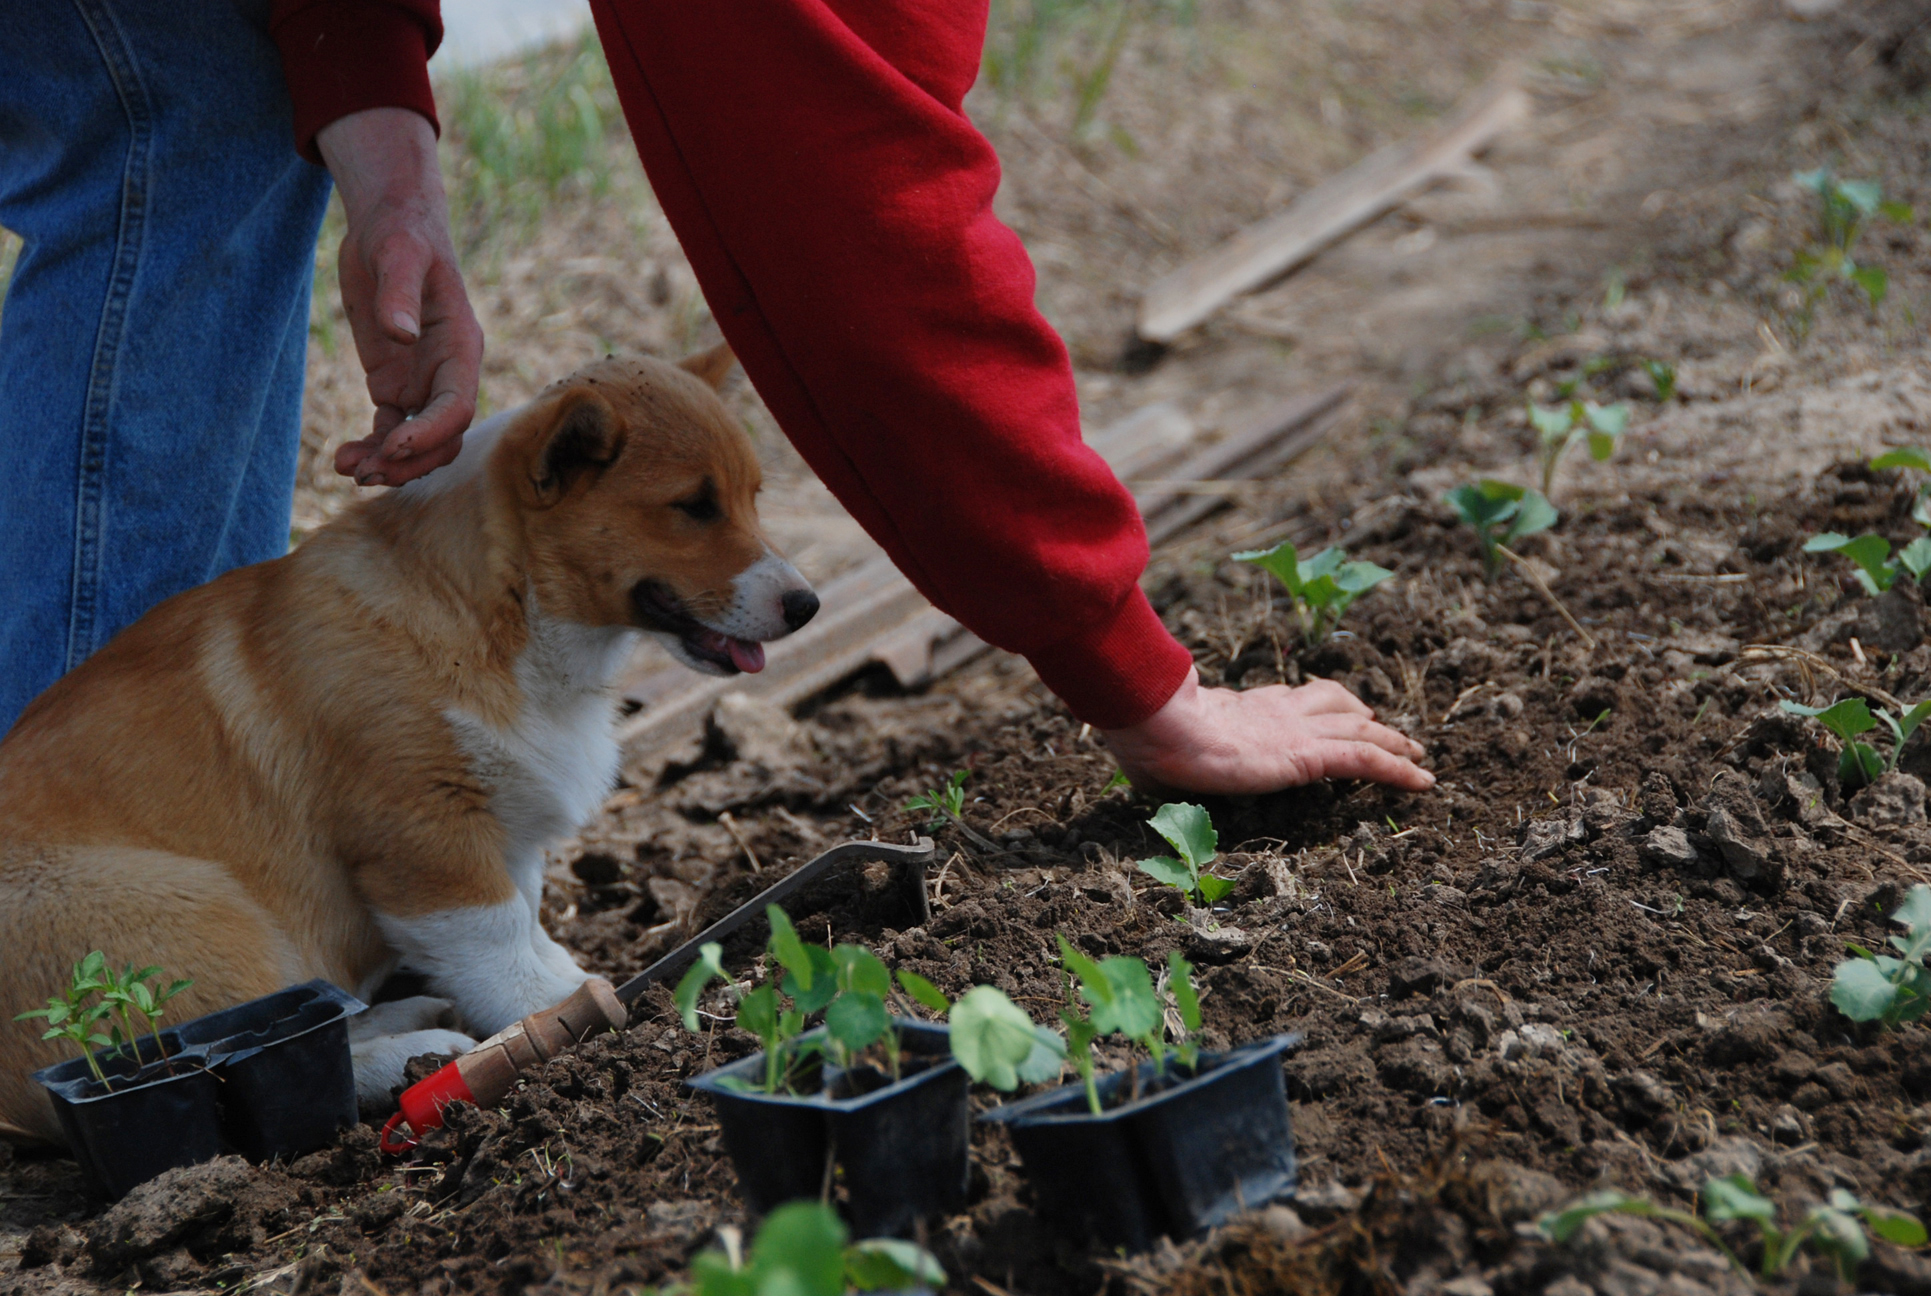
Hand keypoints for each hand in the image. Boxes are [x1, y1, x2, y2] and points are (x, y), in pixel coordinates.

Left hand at [316, 108, 482, 486]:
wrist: (389, 224)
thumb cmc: (401, 232)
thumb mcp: (399, 253)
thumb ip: (401, 295)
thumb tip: (402, 334)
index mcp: (461, 348)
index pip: (458, 408)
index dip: (431, 434)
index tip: (392, 446)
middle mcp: (448, 373)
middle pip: (443, 438)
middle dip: (409, 461)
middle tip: (365, 473)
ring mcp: (422, 382)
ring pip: (417, 442)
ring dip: (388, 463)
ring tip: (347, 469)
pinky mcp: (395, 384)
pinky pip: (390, 429)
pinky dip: (372, 448)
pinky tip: (343, 458)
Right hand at [1100, 668, 1433, 795]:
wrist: (1161, 726)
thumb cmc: (1148, 737)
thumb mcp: (1159, 743)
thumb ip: (1163, 748)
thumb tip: (1137, 759)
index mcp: (1245, 708)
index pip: (1292, 700)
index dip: (1318, 704)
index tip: (1332, 710)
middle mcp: (1279, 711)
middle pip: (1334, 705)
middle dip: (1363, 714)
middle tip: (1385, 725)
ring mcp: (1298, 730)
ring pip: (1361, 729)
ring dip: (1392, 739)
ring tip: (1415, 752)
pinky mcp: (1310, 754)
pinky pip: (1367, 759)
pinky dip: (1400, 768)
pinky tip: (1424, 781)